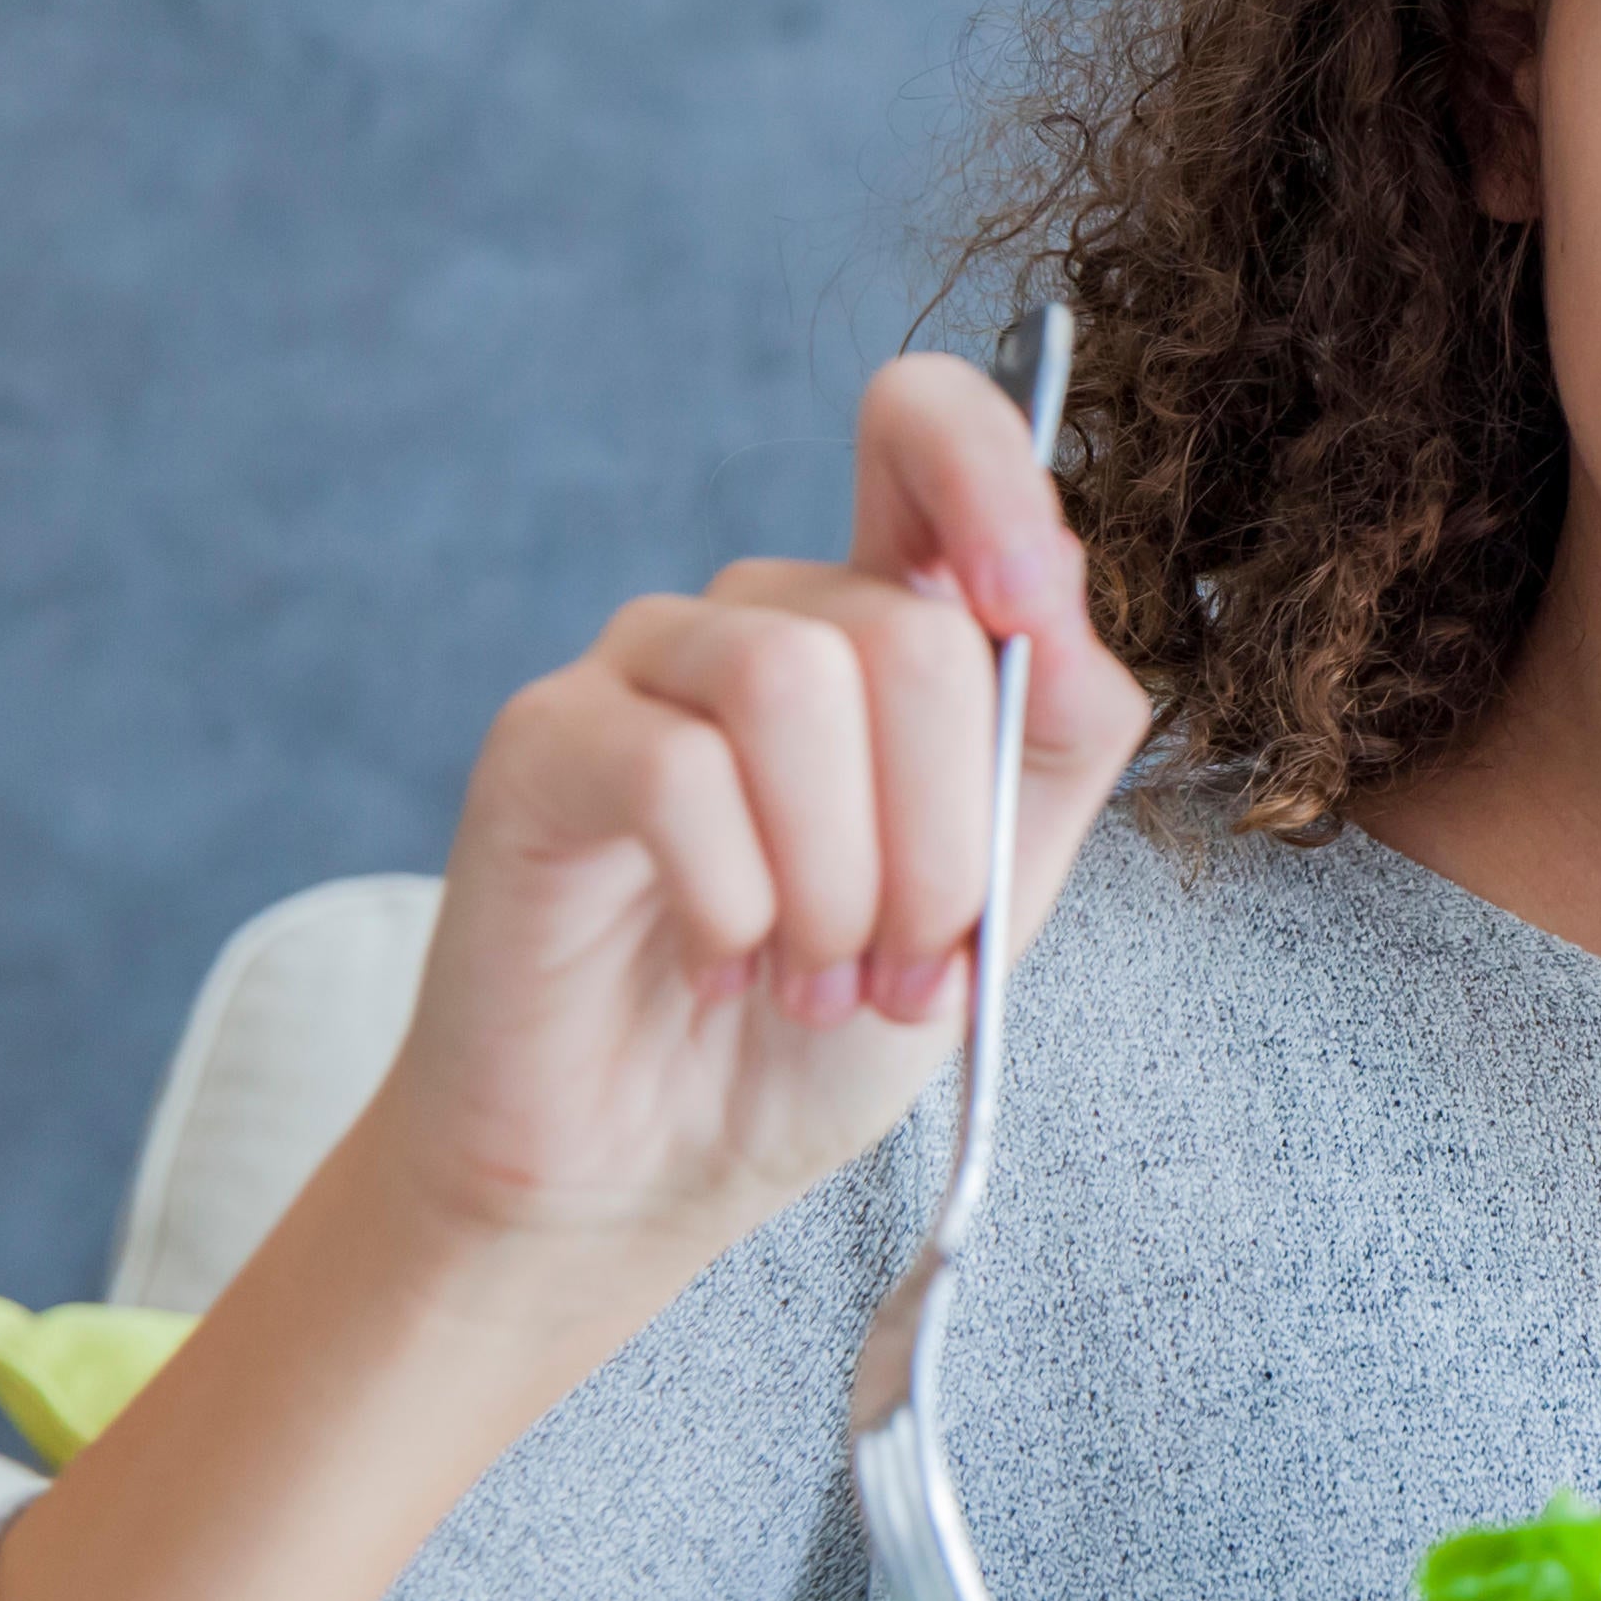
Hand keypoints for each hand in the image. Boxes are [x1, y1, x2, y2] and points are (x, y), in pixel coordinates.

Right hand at [369, 348, 1153, 1272]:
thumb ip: (1048, 735)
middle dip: (941, 839)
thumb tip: (1054, 602)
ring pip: (795, 683)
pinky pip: (679, 770)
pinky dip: (739, 904)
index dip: (993, 478)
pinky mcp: (546, 739)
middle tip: (906, 969)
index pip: (929, 430)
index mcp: (887, 625)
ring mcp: (647, 665)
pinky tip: (722, 968)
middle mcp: (765, 616)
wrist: (659, 1170)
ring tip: (818, 980)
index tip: (1026, 607)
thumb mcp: (999, 887)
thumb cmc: (823, 1025)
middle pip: (909, 629)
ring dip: (842, 879)